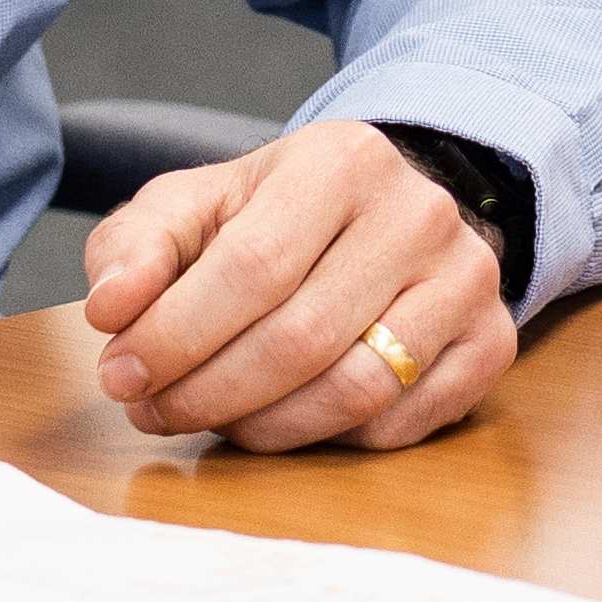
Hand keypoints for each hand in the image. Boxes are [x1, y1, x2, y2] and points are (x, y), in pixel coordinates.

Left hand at [83, 124, 517, 449]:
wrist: (384, 214)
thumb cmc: (275, 218)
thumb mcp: (197, 207)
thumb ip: (137, 246)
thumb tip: (110, 308)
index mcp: (341, 161)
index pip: (251, 268)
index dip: (176, 335)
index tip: (120, 375)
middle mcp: (420, 214)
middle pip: (300, 339)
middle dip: (208, 392)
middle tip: (154, 411)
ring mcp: (468, 281)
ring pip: (355, 392)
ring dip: (264, 428)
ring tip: (211, 420)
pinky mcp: (490, 344)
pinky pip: (398, 425)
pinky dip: (327, 440)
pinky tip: (284, 419)